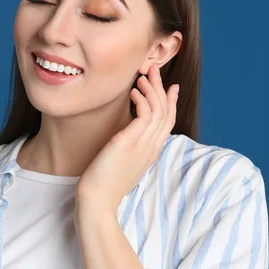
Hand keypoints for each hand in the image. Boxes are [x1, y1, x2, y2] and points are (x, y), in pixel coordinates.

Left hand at [76, 65, 178, 214]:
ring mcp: (143, 145)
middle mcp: (151, 147)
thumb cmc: (104, 182)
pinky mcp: (129, 143)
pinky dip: (142, 99)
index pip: (168, 122)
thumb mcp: (122, 161)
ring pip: (158, 110)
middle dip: (163, 88)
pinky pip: (145, 115)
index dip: (171, 102)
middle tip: (155, 68)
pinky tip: (133, 91)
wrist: (97, 200)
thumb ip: (129, 146)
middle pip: (166, 112)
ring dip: (152, 89)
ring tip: (143, 75)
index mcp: (151, 152)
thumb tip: (126, 134)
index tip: (171, 86)